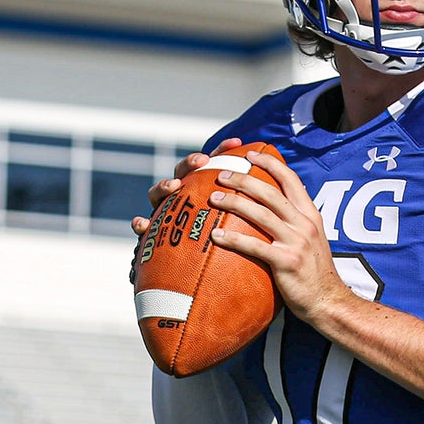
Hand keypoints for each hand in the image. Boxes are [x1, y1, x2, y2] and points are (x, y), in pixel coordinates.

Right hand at [130, 138, 241, 280]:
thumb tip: (282, 202)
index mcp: (204, 195)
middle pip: (183, 174)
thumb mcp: (240, 236)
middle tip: (202, 162)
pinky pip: (143, 228)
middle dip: (190, 163)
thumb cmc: (224, 256)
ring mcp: (166, 214)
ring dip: (163, 186)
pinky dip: (140, 224)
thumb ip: (251, 218)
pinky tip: (142, 224)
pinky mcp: (152, 234)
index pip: (212, 168)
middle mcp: (183, 200)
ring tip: (173, 186)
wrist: (194, 280)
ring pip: (159, 194)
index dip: (222, 152)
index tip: (236, 143)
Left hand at [208, 150, 353, 327]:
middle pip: (270, 192)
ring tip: (213, 198)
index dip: (270, 163)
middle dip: (243, 179)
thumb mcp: (311, 240)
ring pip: (260, 214)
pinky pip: (255, 246)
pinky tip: (216, 236)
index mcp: (310, 215)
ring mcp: (296, 242)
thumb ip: (295, 223)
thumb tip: (272, 210)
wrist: (328, 301)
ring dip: (234, 203)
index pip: (291, 179)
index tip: (251, 153)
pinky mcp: (286, 261)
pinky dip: (233, 239)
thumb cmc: (314, 273)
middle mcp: (305, 224)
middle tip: (221, 174)